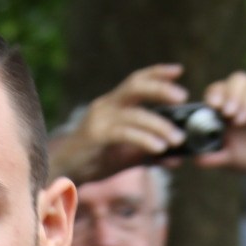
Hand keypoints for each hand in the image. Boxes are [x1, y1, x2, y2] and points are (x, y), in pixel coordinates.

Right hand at [48, 64, 188, 184]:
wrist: (62, 175)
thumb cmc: (94, 162)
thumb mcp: (125, 155)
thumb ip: (149, 153)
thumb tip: (177, 158)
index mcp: (113, 104)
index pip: (136, 80)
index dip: (157, 72)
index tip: (178, 70)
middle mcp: (105, 105)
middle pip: (135, 86)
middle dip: (161, 88)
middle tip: (182, 96)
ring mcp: (99, 119)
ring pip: (135, 114)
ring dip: (160, 125)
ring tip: (178, 138)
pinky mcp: (95, 136)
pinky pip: (125, 133)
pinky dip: (145, 139)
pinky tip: (159, 148)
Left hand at [195, 72, 245, 195]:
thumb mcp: (229, 159)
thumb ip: (213, 157)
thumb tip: (197, 158)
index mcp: (229, 106)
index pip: (219, 89)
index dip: (215, 94)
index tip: (213, 106)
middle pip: (238, 79)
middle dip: (231, 94)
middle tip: (228, 114)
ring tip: (242, 120)